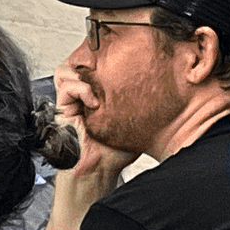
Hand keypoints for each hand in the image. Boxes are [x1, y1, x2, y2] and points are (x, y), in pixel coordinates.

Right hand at [50, 61, 133, 176]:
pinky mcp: (62, 109)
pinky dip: (80, 89)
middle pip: (76, 65)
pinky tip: (93, 101)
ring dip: (81, 73)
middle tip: (104, 63)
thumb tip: (167, 93)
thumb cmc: (114, 154)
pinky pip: (65, 86)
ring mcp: (70, 102)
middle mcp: (80, 98)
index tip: (116, 58)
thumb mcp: (135, 123)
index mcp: (95, 98)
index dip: (99, 60)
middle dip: (88, 60)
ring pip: (65, 71)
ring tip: (96, 83)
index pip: (91, 69)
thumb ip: (143, 107)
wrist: (99, 170)